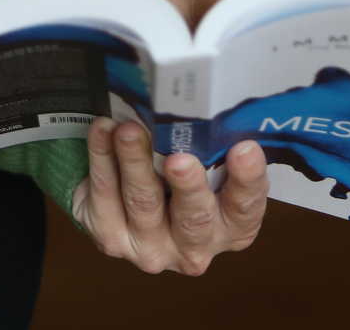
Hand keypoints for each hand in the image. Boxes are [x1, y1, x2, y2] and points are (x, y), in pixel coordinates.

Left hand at [70, 117, 268, 273]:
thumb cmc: (182, 178)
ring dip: (135, 162)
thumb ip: (216, 148)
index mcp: (231, 228)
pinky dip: (102, 158)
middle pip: (194, 217)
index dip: (247, 180)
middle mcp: (194, 247)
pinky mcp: (111, 237)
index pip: (245, 208)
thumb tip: (214, 102)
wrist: (132, 207)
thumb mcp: (209, 168)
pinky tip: (103, 130)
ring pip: (143, 203)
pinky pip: (105, 195)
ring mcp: (151, 247)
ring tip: (128, 130)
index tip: (245, 149)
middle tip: (179, 159)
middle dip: (187, 186)